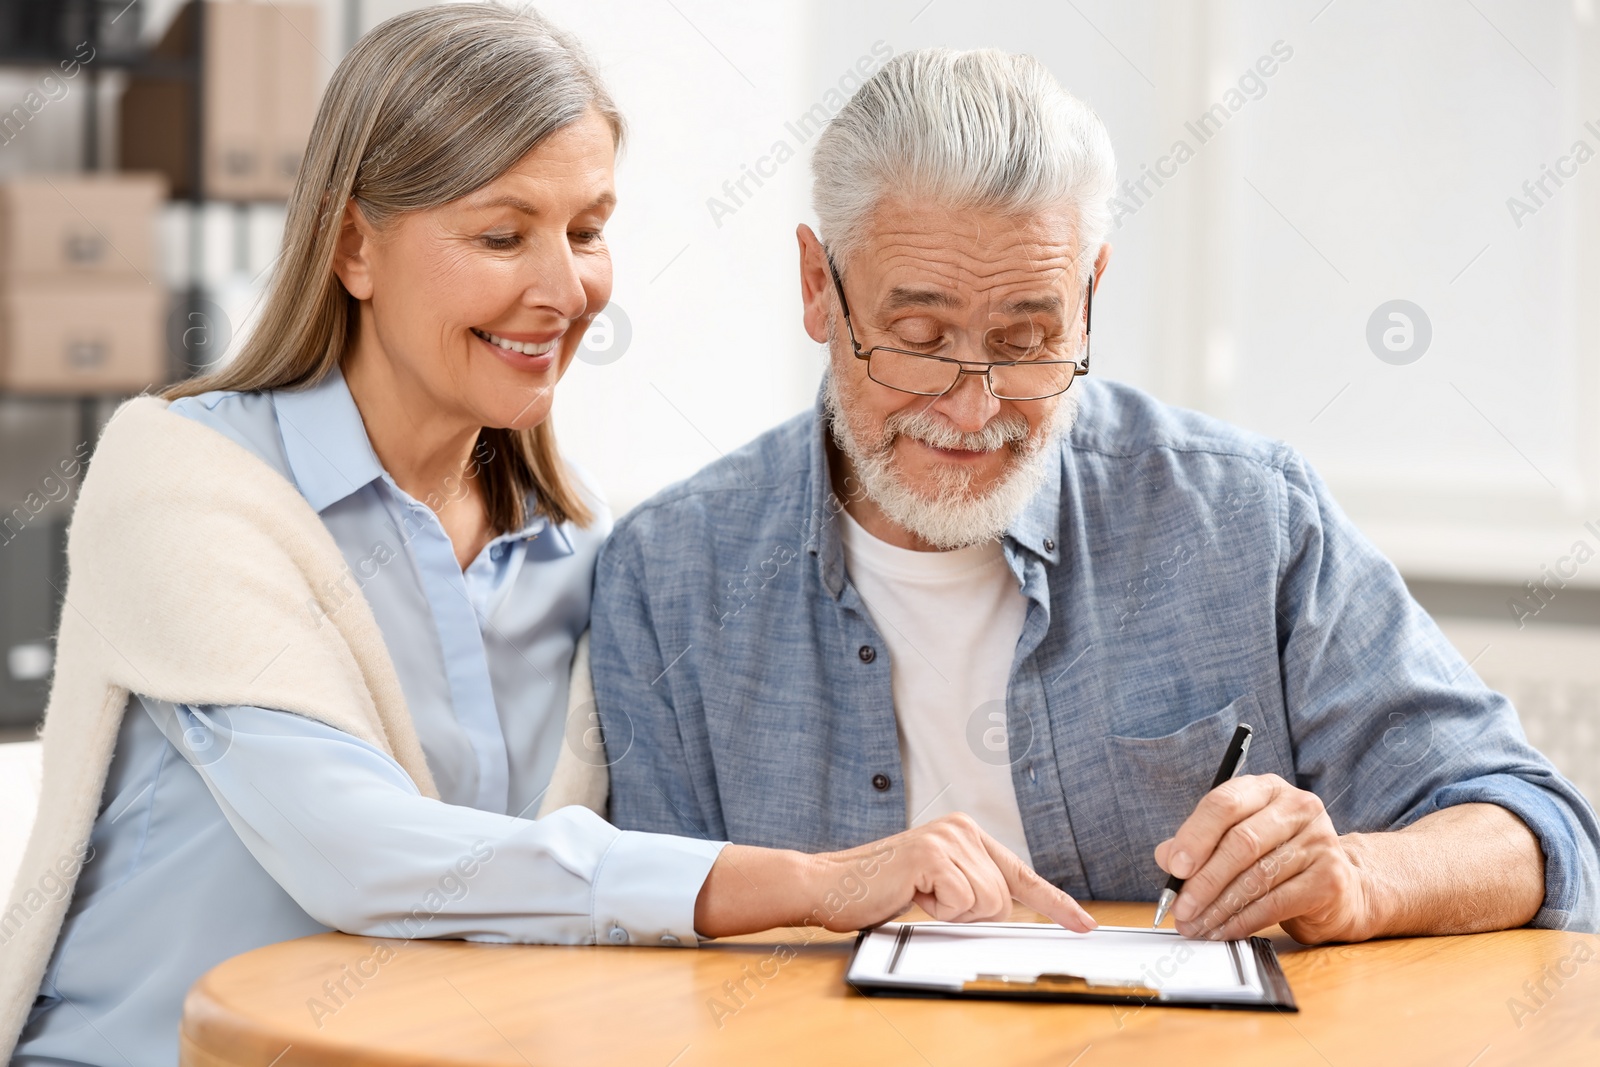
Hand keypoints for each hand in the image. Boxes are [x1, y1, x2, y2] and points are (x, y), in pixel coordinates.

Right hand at [694, 813, 1095, 937]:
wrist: (829, 885)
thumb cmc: (879, 891)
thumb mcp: (936, 888)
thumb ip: (971, 890)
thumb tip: (1010, 913)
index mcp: (965, 833)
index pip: (1020, 873)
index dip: (1055, 903)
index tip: (1083, 924)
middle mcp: (961, 828)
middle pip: (1004, 897)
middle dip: (972, 916)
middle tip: (930, 904)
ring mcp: (947, 838)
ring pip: (988, 903)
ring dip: (952, 915)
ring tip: (918, 898)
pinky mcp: (932, 854)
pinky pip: (962, 904)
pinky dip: (938, 912)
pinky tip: (912, 895)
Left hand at [1153, 773, 1373, 943]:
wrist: (1338, 887)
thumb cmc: (1276, 858)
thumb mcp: (1235, 840)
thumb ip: (1199, 844)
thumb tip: (1166, 858)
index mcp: (1266, 789)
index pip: (1224, 803)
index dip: (1195, 836)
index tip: (1174, 867)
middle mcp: (1297, 808)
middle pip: (1241, 842)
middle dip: (1204, 880)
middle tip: (1181, 908)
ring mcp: (1319, 841)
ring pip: (1257, 876)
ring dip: (1219, 906)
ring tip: (1196, 925)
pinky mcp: (1330, 878)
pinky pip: (1276, 903)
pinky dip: (1244, 920)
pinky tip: (1224, 931)